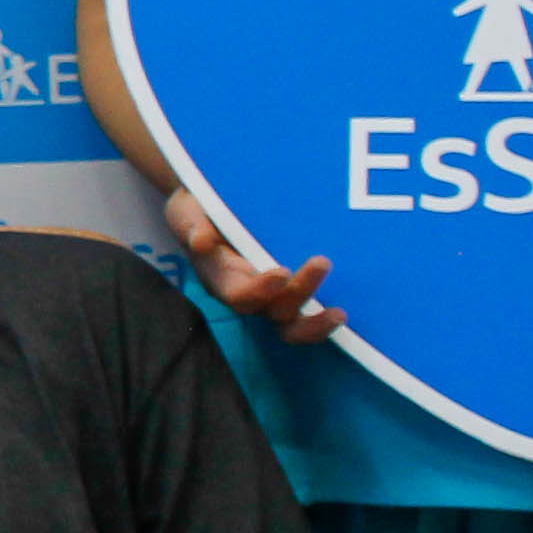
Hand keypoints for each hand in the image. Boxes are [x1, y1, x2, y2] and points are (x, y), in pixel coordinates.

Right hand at [163, 187, 341, 344]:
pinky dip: (321, 318)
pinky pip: (303, 315)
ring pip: (289, 324)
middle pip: (271, 312)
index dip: (260, 289)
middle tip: (322, 263)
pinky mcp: (286, 292)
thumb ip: (192, 226)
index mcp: (220, 277)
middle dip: (299, 295)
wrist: (207, 208)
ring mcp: (267, 296)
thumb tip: (200, 241)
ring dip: (315, 323)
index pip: (239, 294)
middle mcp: (245, 293)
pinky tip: (344, 309)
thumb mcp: (188, 211)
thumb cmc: (198, 209)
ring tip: (340, 314)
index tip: (281, 271)